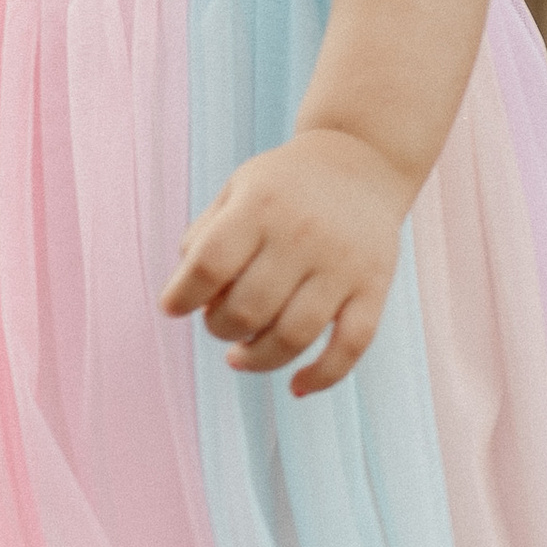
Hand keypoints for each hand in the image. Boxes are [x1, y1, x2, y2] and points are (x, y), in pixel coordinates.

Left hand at [161, 129, 410, 395]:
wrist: (364, 160)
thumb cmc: (285, 185)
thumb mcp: (238, 189)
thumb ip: (205, 236)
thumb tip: (186, 299)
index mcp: (261, 206)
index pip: (209, 265)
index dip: (181, 296)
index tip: (172, 307)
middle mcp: (302, 235)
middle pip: (246, 309)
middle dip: (219, 328)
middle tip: (218, 323)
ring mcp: (342, 264)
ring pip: (293, 336)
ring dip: (256, 359)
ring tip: (239, 355)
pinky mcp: (374, 287)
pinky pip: (350, 346)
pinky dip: (322, 376)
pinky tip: (296, 386)